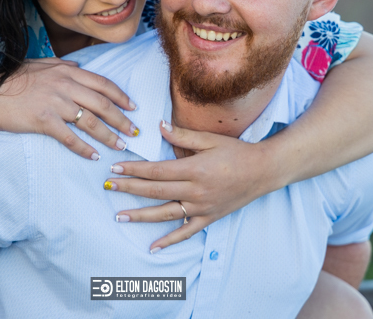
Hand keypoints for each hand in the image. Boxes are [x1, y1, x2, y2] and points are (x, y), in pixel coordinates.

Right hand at [0, 58, 137, 159]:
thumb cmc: (13, 80)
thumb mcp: (39, 64)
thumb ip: (61, 64)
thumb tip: (78, 65)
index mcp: (66, 71)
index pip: (102, 84)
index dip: (121, 96)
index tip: (133, 107)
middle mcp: (65, 86)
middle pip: (102, 104)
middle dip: (122, 119)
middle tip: (134, 131)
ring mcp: (56, 103)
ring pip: (91, 122)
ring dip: (109, 135)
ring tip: (120, 145)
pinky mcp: (45, 121)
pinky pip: (70, 137)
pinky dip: (84, 148)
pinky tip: (93, 155)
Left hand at [104, 121, 287, 250]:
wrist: (263, 171)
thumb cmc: (237, 152)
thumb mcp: (210, 139)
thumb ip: (182, 136)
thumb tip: (159, 126)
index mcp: (194, 169)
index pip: (157, 171)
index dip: (134, 169)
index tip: (115, 167)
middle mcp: (196, 191)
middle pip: (156, 191)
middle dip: (130, 189)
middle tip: (109, 187)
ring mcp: (202, 207)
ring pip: (165, 214)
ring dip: (141, 216)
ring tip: (120, 216)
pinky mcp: (209, 218)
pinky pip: (186, 232)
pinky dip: (169, 240)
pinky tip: (153, 247)